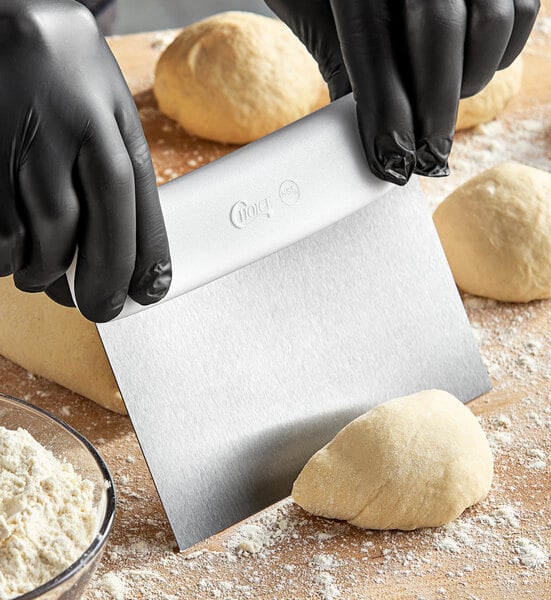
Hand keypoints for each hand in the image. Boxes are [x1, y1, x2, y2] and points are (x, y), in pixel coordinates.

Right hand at [0, 0, 170, 321]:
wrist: (4, 21)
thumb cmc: (67, 77)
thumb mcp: (112, 111)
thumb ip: (125, 174)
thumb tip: (134, 253)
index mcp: (102, 115)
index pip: (130, 195)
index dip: (143, 253)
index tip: (151, 291)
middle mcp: (55, 127)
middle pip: (79, 224)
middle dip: (98, 278)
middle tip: (102, 307)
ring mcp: (7, 141)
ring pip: (33, 235)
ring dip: (46, 271)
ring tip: (51, 274)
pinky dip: (6, 257)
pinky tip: (16, 253)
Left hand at [266, 0, 539, 182]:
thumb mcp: (316, 9)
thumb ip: (339, 59)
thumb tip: (359, 132)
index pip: (374, 42)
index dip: (384, 108)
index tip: (389, 158)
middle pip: (439, 30)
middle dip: (433, 106)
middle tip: (424, 155)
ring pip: (491, 22)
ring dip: (469, 80)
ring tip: (441, 107)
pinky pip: (522, 10)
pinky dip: (501, 53)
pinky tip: (472, 70)